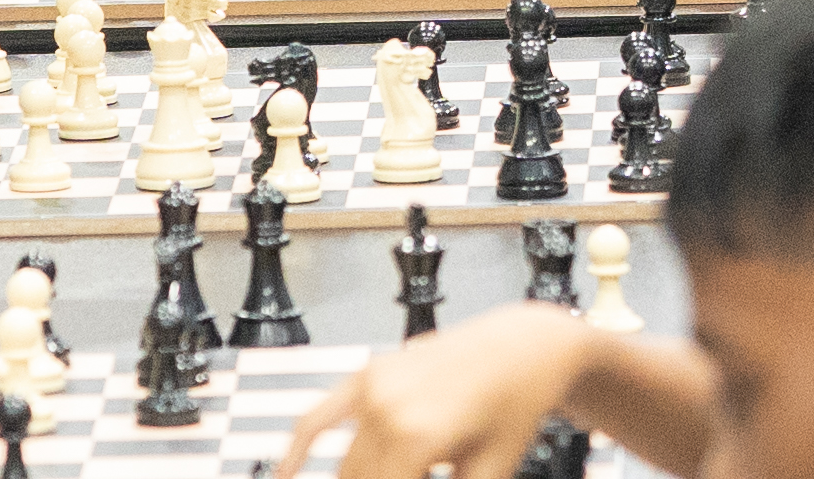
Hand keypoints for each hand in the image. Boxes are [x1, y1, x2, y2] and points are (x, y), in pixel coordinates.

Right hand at [278, 303, 597, 478]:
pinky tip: (286, 475)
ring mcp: (373, 386)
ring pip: (344, 464)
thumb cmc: (515, 407)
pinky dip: (297, 450)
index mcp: (415, 436)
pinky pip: (318, 417)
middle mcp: (386, 407)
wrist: (526, 348)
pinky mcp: (369, 373)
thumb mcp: (488, 473)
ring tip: (381, 476)